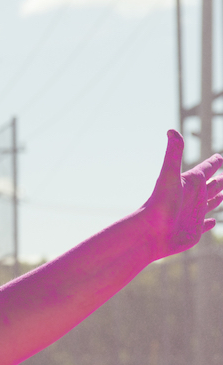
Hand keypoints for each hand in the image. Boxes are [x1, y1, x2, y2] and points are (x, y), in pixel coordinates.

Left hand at [142, 130, 222, 258]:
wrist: (149, 233)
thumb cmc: (159, 204)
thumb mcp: (169, 176)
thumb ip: (173, 154)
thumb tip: (171, 130)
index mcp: (191, 183)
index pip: (206, 168)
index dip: (215, 162)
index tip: (220, 156)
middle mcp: (193, 197)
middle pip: (212, 185)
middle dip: (220, 179)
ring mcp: (194, 214)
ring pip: (211, 203)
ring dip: (218, 197)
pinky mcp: (195, 230)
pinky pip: (205, 225)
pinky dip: (211, 222)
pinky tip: (214, 221)